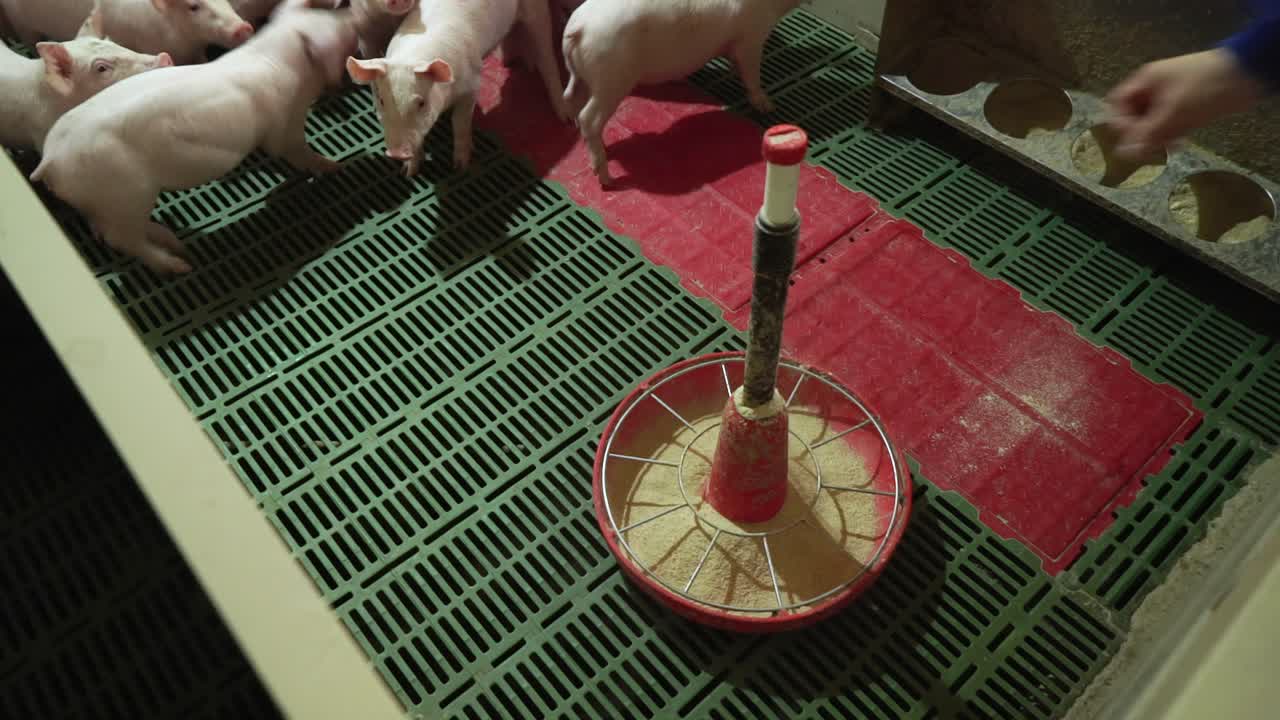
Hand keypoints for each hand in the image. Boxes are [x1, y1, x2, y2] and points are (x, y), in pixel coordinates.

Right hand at [1106, 49, 1263, 160]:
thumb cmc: (1205, 87)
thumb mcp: (1172, 112)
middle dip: (1143, 134)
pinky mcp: (1187, 107)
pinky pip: (1171, 125)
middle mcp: (1154, 89)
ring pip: (1154, 123)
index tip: (1132, 140)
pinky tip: (1181, 142)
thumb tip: (1123, 154)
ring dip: (1159, 137)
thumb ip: (1146, 134)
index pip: (1118, 104)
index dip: (1120, 124)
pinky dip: (1173, 135)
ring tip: (1171, 145)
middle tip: (1153, 148)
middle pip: (1135, 116)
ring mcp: (1172, 98)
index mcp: (1145, 81)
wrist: (1247, 75)